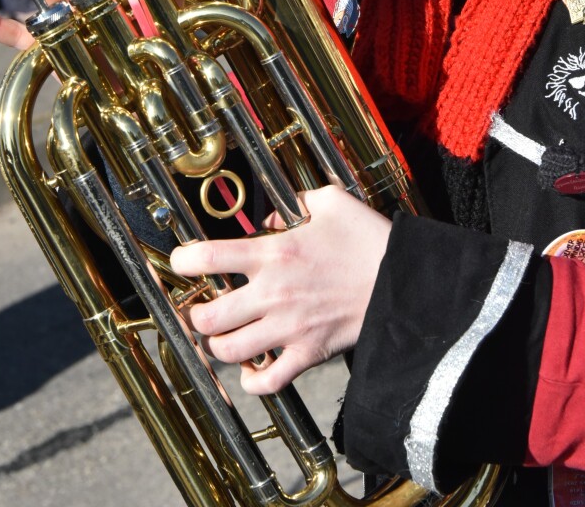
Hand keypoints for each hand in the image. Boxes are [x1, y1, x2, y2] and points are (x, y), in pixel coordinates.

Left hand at [170, 186, 391, 394]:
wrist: (404, 280)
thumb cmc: (367, 238)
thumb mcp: (330, 201)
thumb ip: (293, 201)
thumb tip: (270, 215)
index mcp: (273, 253)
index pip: (208, 257)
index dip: (183, 261)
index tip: (180, 263)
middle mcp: (273, 293)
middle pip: (208, 317)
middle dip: (195, 315)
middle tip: (200, 308)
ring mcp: (289, 328)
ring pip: (229, 352)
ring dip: (218, 346)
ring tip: (221, 337)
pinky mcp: (309, 353)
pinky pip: (268, 382)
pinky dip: (252, 382)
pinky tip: (251, 369)